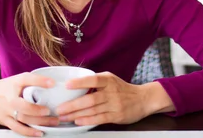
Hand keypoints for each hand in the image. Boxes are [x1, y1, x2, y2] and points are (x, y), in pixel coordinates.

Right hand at [0, 73, 59, 136]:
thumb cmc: (6, 87)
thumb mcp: (18, 79)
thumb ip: (33, 81)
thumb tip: (53, 83)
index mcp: (15, 83)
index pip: (27, 79)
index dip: (41, 81)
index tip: (52, 83)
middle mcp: (11, 97)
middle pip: (25, 105)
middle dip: (38, 110)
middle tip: (50, 110)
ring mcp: (7, 110)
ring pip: (23, 118)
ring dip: (39, 122)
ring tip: (53, 122)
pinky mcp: (4, 120)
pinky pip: (17, 128)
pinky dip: (29, 132)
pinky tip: (39, 133)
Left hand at [56, 72, 174, 125]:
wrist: (143, 99)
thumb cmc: (123, 89)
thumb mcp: (111, 80)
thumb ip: (95, 82)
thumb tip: (73, 85)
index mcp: (109, 80)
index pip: (93, 79)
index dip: (80, 82)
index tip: (66, 85)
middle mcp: (111, 91)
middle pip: (90, 99)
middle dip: (72, 105)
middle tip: (59, 109)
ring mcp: (114, 104)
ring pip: (92, 110)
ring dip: (76, 114)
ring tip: (64, 117)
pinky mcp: (116, 115)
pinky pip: (100, 118)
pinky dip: (88, 120)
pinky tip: (78, 121)